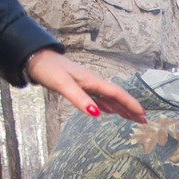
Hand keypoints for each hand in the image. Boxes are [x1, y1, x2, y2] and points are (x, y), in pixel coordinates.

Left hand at [25, 49, 146, 123]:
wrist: (35, 58)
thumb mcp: (63, 85)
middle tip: (144, 121)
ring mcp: (88, 85)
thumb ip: (79, 99)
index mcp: (92, 81)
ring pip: (110, 98)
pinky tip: (111, 111)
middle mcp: (93, 82)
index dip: (130, 104)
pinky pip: (100, 99)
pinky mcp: (81, 88)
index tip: (142, 114)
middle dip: (131, 108)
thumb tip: (96, 114)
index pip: (117, 93)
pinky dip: (109, 106)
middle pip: (117, 97)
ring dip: (122, 109)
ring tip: (133, 118)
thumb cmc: (48, 69)